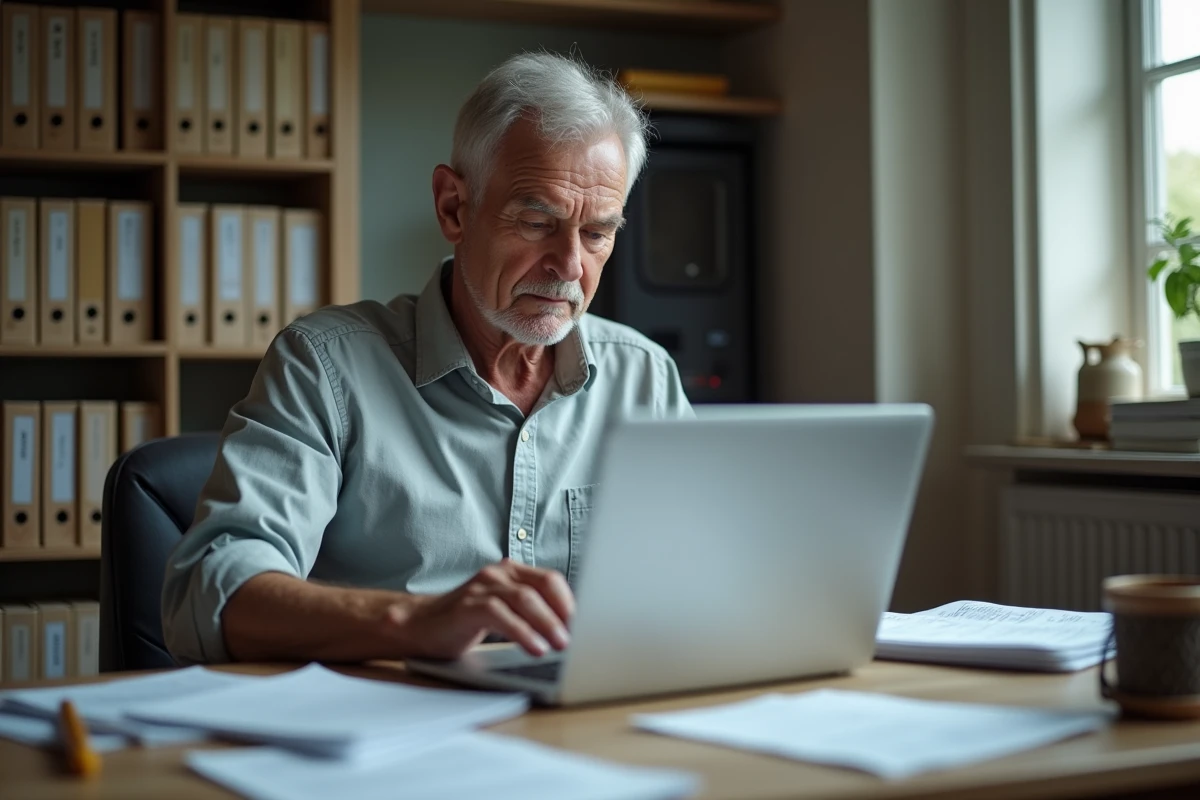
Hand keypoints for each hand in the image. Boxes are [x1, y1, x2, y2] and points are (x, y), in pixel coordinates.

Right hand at [393, 559, 574, 659]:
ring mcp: (481, 587)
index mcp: (510, 572)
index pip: (550, 580)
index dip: (570, 602)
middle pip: (542, 587)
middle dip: (563, 613)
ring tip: (561, 645)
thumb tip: (568, 632)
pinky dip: (522, 632)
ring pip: (524, 599)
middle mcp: (497, 573)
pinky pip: (500, 615)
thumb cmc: (465, 622)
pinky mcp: (467, 606)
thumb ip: (529, 613)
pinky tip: (534, 647)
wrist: (418, 626)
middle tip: (577, 637)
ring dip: (547, 623)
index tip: (585, 625)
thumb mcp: (503, 612)